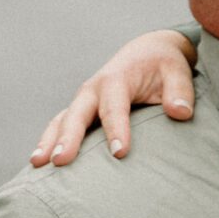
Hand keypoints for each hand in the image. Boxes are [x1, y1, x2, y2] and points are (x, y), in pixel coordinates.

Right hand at [30, 31, 197, 167]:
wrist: (148, 52)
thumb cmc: (164, 65)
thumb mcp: (178, 72)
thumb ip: (180, 91)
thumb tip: (180, 112)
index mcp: (117, 79)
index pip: (115, 107)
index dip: (116, 129)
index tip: (119, 153)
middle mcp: (94, 89)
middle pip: (77, 114)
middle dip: (68, 138)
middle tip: (60, 161)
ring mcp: (83, 100)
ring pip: (61, 121)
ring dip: (49, 141)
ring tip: (38, 164)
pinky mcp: (80, 110)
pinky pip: (59, 126)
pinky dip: (48, 141)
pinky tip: (39, 163)